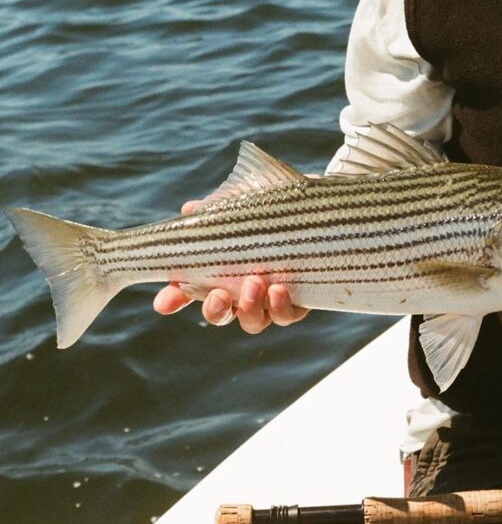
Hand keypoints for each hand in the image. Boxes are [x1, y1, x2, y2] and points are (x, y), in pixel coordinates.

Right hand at [152, 199, 309, 332]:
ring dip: (249, 307)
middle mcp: (241, 291)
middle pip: (221, 314)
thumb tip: (191, 210)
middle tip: (218, 295)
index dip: (173, 299)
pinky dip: (280, 306)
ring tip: (253, 283)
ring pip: (253, 320)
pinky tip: (278, 289)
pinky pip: (288, 315)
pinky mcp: (300, 300)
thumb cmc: (269, 205)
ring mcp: (269, 300)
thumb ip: (215, 210)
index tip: (163, 303)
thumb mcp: (240, 203)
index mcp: (218, 271)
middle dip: (214, 309)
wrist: (315, 205)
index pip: (188, 290)